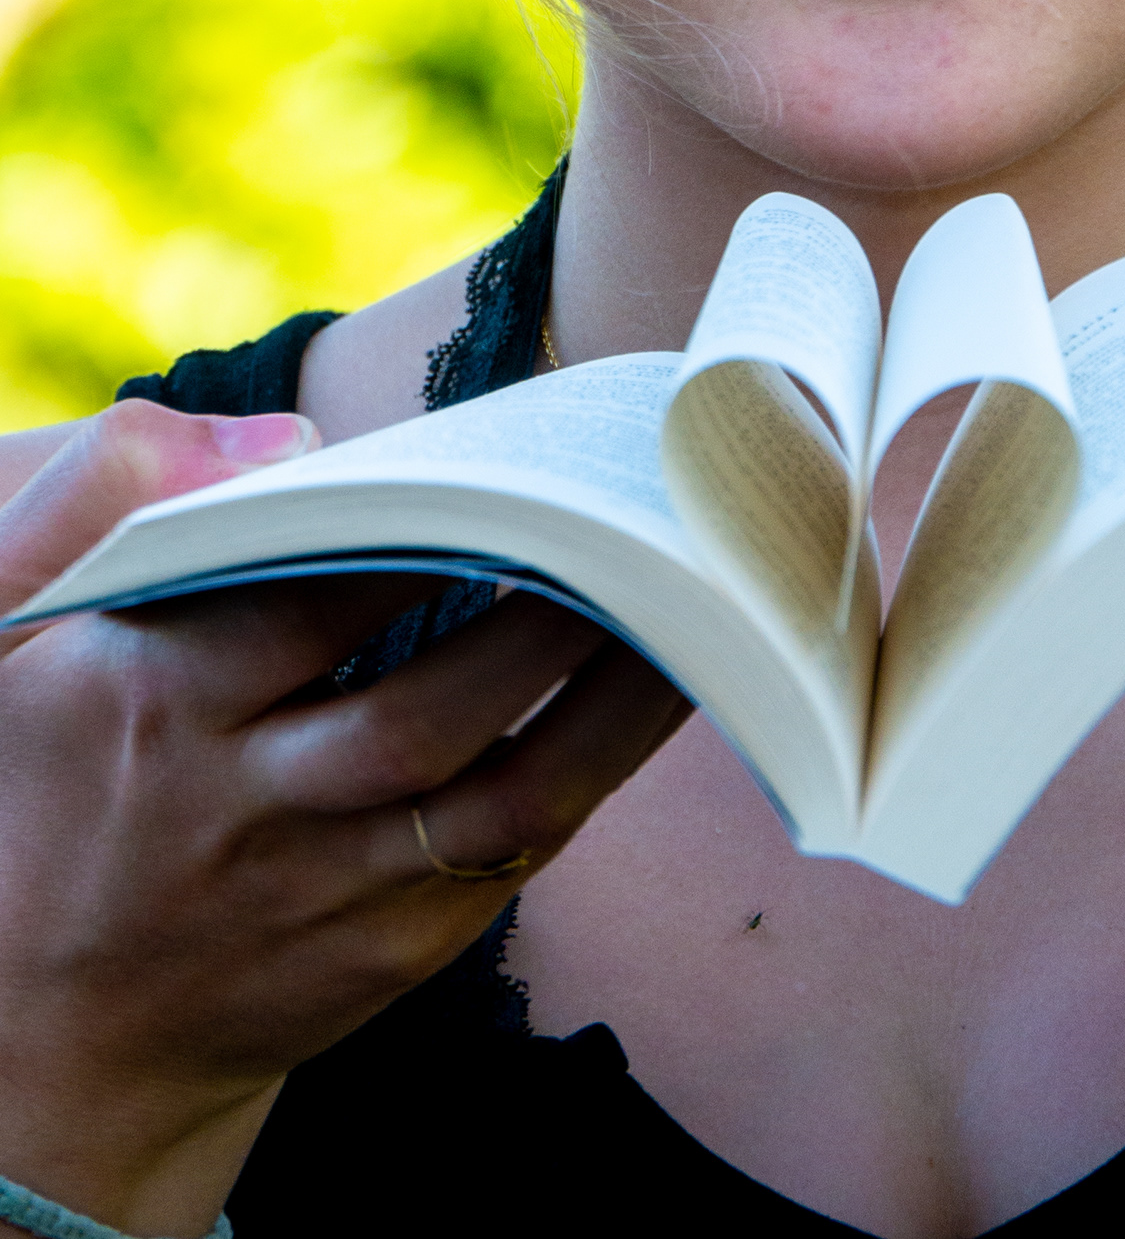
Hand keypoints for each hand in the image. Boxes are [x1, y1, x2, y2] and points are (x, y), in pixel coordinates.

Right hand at [0, 400, 688, 1233]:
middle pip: (427, 706)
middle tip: (649, 517)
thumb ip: (92, 502)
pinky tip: (649, 698)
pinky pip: (510, 860)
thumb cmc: (40, 789)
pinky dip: (589, 778)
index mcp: (147, 702)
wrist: (35, 1048)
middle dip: (555, 612)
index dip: (434, 522)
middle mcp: (237, 809)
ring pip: (498, 795)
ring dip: (615, 703)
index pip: (317, 596)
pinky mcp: (380, 962)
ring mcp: (316, 898)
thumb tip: (277, 437)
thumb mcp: (3, 638)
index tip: (524, 451)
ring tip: (694, 602)